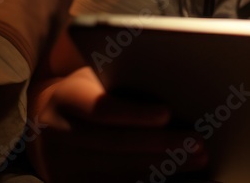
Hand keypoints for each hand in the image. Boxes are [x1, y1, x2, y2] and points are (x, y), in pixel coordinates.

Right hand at [28, 66, 209, 182]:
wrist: (51, 121)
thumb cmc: (93, 91)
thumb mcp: (100, 77)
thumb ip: (126, 78)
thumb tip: (176, 83)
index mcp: (65, 97)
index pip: (101, 108)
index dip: (135, 113)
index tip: (168, 113)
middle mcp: (57, 132)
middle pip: (115, 144)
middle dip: (161, 144)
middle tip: (198, 142)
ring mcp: (60, 165)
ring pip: (118, 170)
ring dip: (162, 166)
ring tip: (196, 159)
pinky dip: (147, 179)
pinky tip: (173, 173)